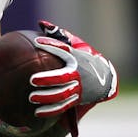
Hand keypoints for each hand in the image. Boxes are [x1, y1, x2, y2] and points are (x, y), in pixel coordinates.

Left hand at [28, 20, 118, 136]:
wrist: (106, 79)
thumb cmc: (85, 58)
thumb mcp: (76, 44)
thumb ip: (59, 35)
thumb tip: (41, 23)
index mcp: (77, 59)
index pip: (64, 49)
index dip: (51, 45)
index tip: (36, 42)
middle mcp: (78, 75)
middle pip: (62, 78)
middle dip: (47, 79)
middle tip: (31, 80)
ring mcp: (78, 89)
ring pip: (62, 95)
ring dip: (47, 98)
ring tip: (31, 98)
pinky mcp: (76, 100)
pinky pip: (63, 107)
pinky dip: (50, 110)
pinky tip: (37, 113)